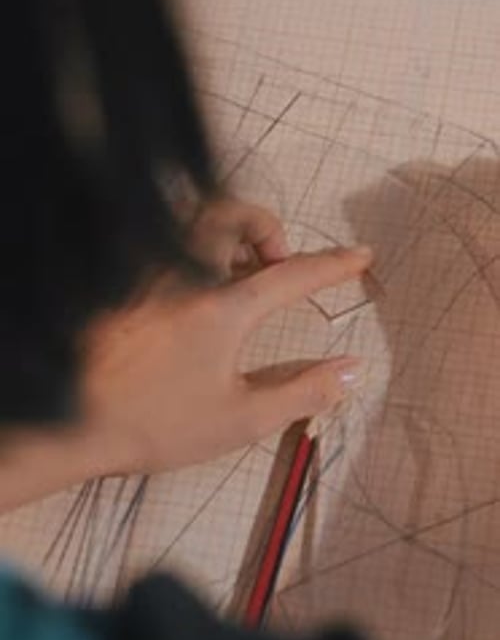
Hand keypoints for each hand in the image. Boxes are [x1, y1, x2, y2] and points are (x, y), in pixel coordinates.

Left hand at [82, 201, 372, 474]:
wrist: (72, 422)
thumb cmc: (158, 425)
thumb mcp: (241, 420)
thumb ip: (302, 391)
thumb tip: (353, 369)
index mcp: (223, 307)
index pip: (292, 274)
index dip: (333, 264)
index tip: (361, 255)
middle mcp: (186, 275)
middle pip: (233, 214)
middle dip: (267, 226)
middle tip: (276, 265)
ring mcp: (150, 274)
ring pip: (195, 222)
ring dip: (229, 234)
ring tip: (238, 277)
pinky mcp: (125, 282)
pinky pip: (167, 244)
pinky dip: (195, 251)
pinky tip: (195, 290)